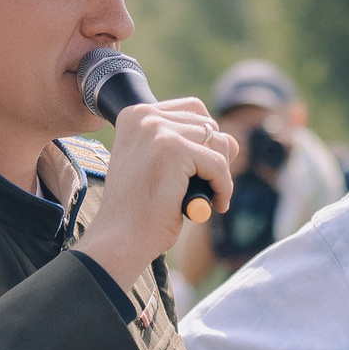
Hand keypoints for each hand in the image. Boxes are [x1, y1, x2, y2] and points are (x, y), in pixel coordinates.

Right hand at [72, 97, 236, 288]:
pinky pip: (218, 165)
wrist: (118, 239)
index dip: (205, 142)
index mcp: (136, 115)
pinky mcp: (172, 150)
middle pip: (209, 124)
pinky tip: (214, 205)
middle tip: (207, 186)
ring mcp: (157, 131)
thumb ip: (183, 144)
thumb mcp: (156, 165)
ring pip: (219, 143)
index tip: (200, 171)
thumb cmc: (138, 209)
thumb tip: (230, 140)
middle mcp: (144, 117)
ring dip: (221, 174)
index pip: (193, 110)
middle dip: (216, 157)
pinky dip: (223, 188)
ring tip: (209, 196)